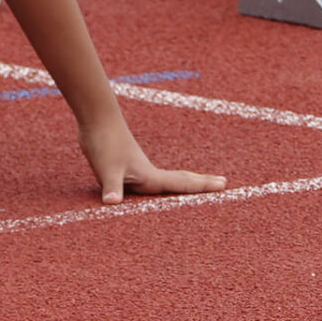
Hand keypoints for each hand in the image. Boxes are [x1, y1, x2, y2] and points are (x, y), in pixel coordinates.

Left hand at [79, 117, 225, 204]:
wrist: (96, 118)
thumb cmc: (103, 143)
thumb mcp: (106, 169)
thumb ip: (111, 187)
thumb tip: (111, 203)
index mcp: (150, 177)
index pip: (182, 185)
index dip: (203, 187)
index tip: (226, 185)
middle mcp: (148, 173)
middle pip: (180, 179)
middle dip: (201, 183)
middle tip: (223, 183)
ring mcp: (137, 167)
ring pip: (166, 178)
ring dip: (183, 181)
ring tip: (197, 182)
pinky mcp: (125, 164)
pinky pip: (149, 177)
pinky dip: (159, 181)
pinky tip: (154, 181)